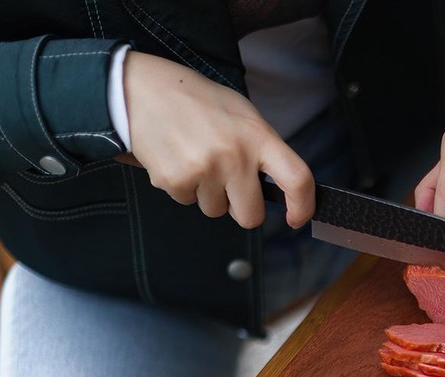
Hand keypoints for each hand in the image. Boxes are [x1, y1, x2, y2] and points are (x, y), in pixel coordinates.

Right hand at [122, 51, 312, 228]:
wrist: (141, 89)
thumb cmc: (197, 101)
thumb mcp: (242, 114)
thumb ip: (261, 150)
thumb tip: (278, 186)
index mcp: (258, 137)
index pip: (297, 179)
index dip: (303, 205)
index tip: (297, 218)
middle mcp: (235, 157)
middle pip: (251, 216)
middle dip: (241, 208)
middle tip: (228, 183)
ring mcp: (204, 171)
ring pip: (216, 211)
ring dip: (208, 193)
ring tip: (195, 159)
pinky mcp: (175, 181)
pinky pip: (187, 202)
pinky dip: (183, 187)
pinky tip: (176, 159)